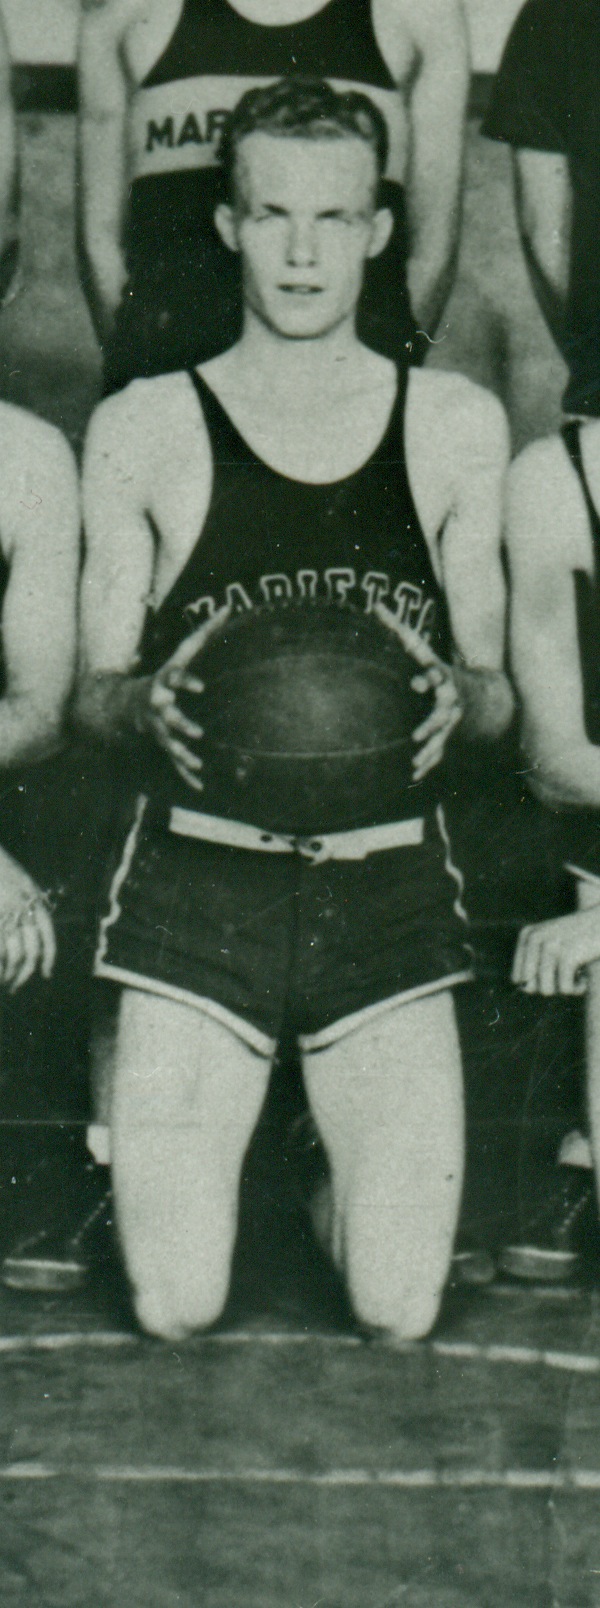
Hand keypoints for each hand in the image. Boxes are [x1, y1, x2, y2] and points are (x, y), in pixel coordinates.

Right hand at [0, 846, 55, 990]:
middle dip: (24, 973)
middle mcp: (24, 913)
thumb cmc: (1, 869)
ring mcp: (7, 918)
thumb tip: (39, 914)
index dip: (48, 958)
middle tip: (16, 985)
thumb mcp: (23, 882)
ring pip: (14, 956)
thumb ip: (31, 900)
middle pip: (31, 952)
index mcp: (35, 903)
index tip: (46, 973)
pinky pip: (0, 951)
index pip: (47, 937)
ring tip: (4, 981)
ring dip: (9, 973)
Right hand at [135, 605, 230, 791]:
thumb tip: (228, 606)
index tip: (201, 686)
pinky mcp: (164, 745)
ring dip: (183, 754)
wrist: (128, 704)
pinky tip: (199, 785)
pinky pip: (174, 761)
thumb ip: (204, 632)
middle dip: (181, 724)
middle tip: (197, 732)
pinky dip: (185, 774)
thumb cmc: (165, 675)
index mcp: (164, 682)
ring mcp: (159, 729)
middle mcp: (159, 706)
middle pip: (169, 716)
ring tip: (198, 763)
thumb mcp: (181, 653)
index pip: (175, 678)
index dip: (186, 682)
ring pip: (170, 743)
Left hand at [374, 602, 461, 779]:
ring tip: (414, 762)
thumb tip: (374, 604)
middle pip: (442, 712)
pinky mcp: (451, 736)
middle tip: (416, 734)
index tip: (416, 684)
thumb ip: (399, 629)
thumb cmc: (439, 668)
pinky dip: (429, 763)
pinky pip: (441, 752)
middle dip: (431, 723)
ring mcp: (453, 720)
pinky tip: (415, 776)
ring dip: (430, 750)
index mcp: (441, 676)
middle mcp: (450, 699)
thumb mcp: (423, 648)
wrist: (483, 696)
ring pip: (442, 737)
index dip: (426, 679)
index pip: (435, 675)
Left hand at [512, 908, 599, 995]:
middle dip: (551, 986)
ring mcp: (550, 946)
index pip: (518, 978)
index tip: (556, 968)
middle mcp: (535, 938)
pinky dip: (578, 989)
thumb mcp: (554, 949)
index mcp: (528, 935)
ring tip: (577, 974)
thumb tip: (525, 989)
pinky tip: (585, 978)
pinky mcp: (567, 956)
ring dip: (566, 989)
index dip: (539, 981)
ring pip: (547, 991)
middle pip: (531, 986)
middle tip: (568, 972)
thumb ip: (535, 971)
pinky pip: (566, 990)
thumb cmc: (582, 940)